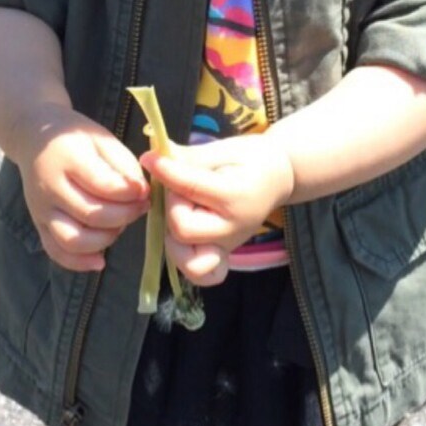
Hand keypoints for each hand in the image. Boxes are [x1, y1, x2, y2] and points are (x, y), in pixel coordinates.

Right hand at [10, 104, 149, 272]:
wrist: (34, 138)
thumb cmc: (76, 137)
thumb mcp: (103, 139)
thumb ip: (124, 166)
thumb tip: (142, 195)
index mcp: (67, 158)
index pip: (102, 184)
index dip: (130, 193)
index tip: (145, 191)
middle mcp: (50, 187)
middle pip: (91, 215)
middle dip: (124, 216)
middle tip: (140, 207)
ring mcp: (41, 209)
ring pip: (73, 240)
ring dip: (105, 239)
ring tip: (120, 225)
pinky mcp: (38, 225)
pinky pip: (56, 252)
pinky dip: (79, 263)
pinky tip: (100, 260)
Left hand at [143, 133, 294, 286]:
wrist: (276, 177)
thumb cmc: (248, 159)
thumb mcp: (220, 150)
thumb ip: (187, 158)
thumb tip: (151, 158)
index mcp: (236, 197)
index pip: (189, 188)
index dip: (165, 171)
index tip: (149, 158)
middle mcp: (232, 229)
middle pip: (183, 228)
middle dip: (171, 204)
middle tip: (176, 186)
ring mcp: (228, 248)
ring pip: (187, 259)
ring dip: (173, 234)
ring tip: (180, 212)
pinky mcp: (221, 256)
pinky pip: (201, 275)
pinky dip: (186, 262)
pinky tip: (182, 239)